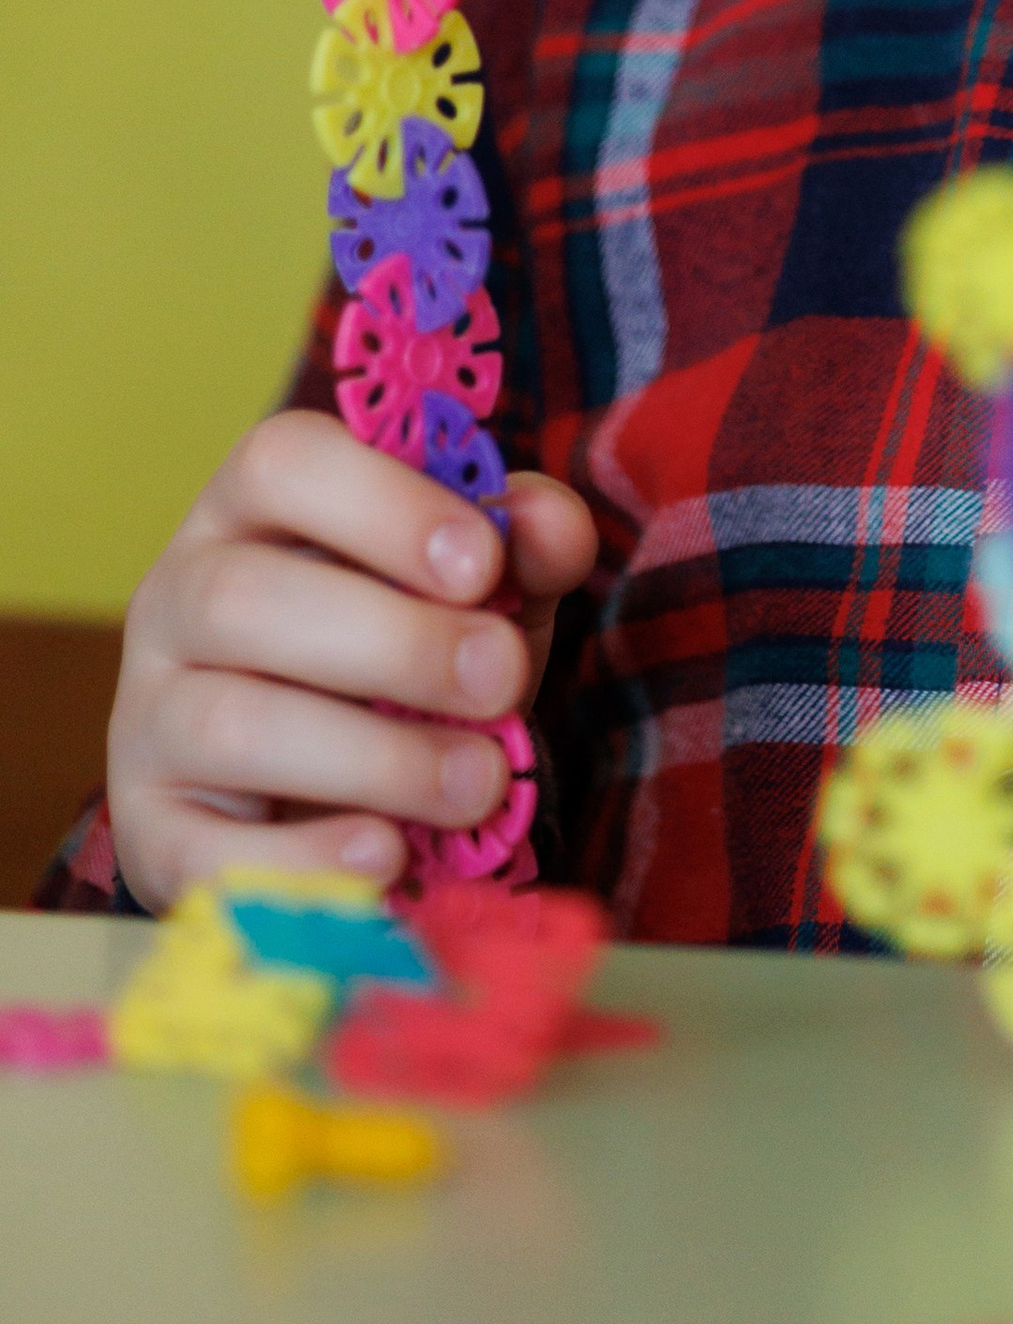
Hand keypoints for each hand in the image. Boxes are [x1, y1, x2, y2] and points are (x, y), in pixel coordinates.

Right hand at [107, 410, 598, 914]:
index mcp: (250, 509)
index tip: (482, 564)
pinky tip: (387, 855)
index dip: (383, 505)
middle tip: (502, 680)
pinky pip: (204, 851)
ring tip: (479, 782)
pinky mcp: (153, 833)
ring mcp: (149, 719)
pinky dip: (304, 860)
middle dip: (395, 644)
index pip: (280, 463)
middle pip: (246, 599)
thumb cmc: (402, 657)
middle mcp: (177, 599)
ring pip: (231, 725)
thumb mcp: (474, 589)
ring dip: (375, 758)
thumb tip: (551, 528)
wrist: (324, 790)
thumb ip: (523, 546)